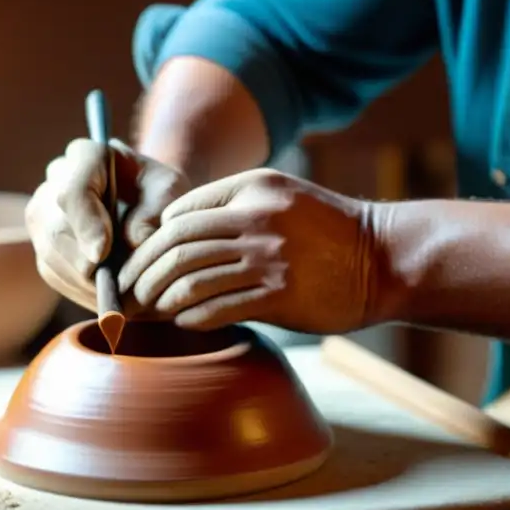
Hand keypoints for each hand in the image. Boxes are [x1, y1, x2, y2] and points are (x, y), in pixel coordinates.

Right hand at [25, 138, 189, 311]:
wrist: (152, 212)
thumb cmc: (164, 197)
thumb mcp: (170, 195)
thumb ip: (154, 212)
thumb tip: (133, 240)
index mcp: (86, 155)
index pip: (72, 189)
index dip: (85, 223)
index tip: (102, 252)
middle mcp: (55, 179)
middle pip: (55, 227)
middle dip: (86, 261)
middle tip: (118, 285)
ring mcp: (43, 212)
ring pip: (51, 254)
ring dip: (85, 280)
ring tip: (121, 292)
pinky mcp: (43, 244)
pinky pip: (54, 272)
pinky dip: (81, 289)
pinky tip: (109, 291)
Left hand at [117, 169, 373, 332]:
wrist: (384, 258)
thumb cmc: (328, 230)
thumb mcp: (283, 196)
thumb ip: (233, 204)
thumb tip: (175, 229)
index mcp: (253, 188)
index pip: (181, 212)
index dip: (150, 240)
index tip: (135, 261)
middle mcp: (256, 218)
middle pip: (176, 245)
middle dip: (141, 271)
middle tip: (124, 291)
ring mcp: (268, 257)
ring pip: (190, 278)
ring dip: (159, 299)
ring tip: (145, 311)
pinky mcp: (279, 295)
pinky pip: (218, 307)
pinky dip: (190, 317)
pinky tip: (180, 322)